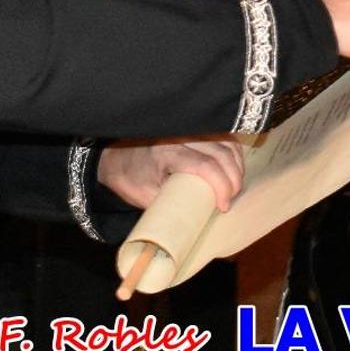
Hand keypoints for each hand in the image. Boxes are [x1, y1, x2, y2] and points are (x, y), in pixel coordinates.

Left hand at [96, 136, 244, 212]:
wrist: (114, 157)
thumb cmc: (128, 178)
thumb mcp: (146, 198)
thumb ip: (171, 206)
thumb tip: (197, 222)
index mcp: (166, 153)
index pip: (205, 166)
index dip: (221, 186)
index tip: (223, 206)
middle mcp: (179, 136)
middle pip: (220, 152)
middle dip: (233, 177)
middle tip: (230, 198)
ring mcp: (186, 129)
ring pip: (224, 140)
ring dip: (235, 163)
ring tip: (234, 185)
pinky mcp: (190, 129)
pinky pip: (219, 134)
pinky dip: (231, 150)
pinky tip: (233, 167)